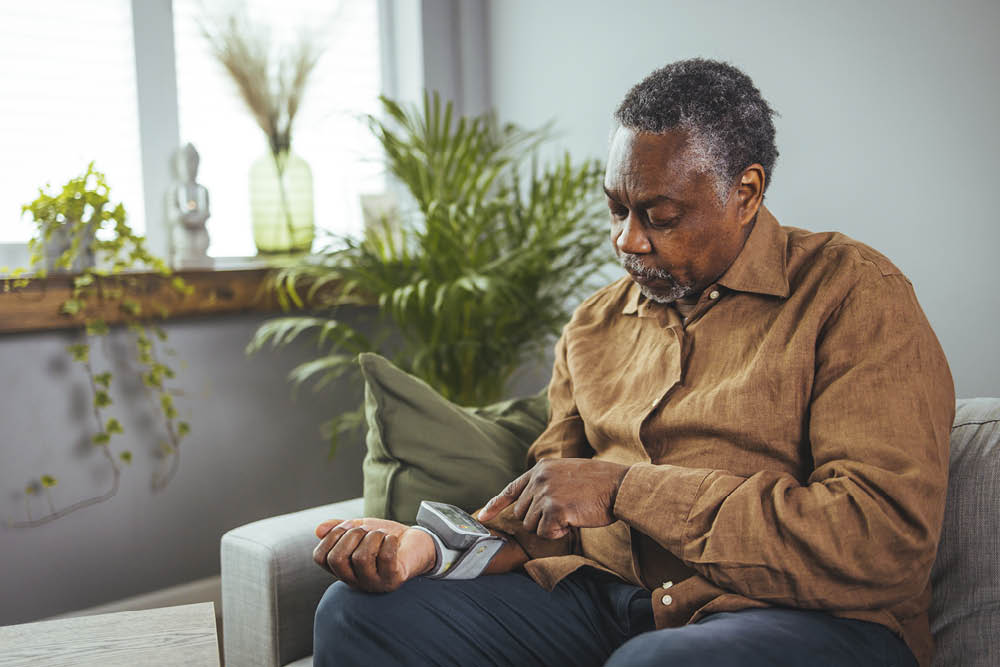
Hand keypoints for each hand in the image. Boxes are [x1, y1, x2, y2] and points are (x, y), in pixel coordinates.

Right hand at [312, 518, 435, 592]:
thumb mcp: (359, 528)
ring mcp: (374, 583)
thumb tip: (318, 530)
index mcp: (343, 570)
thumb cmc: (384, 537)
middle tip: (366, 531)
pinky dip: (388, 542)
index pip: (320, 557)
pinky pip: (385, 558)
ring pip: (361, 557)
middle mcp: (355, 581)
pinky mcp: (393, 580)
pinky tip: (393, 540)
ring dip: (373, 536)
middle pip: (337, 559)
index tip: (348, 528)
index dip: (331, 536)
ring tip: (382, 535)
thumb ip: (339, 529)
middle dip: (351, 535)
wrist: (416, 543)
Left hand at [478, 459, 629, 538]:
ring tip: (572, 513)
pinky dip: (559, 534)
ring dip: (551, 527)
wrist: (620, 486)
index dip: (495, 505)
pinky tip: (574, 522)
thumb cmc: (598, 484)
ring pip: (533, 526)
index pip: (511, 489)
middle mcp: (539, 479)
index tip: (482, 517)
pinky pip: (546, 533)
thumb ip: (546, 483)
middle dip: (540, 519)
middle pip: (523, 513)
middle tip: (565, 512)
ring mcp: (545, 493)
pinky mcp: (554, 509)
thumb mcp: (566, 474)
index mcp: (541, 469)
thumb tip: (529, 502)